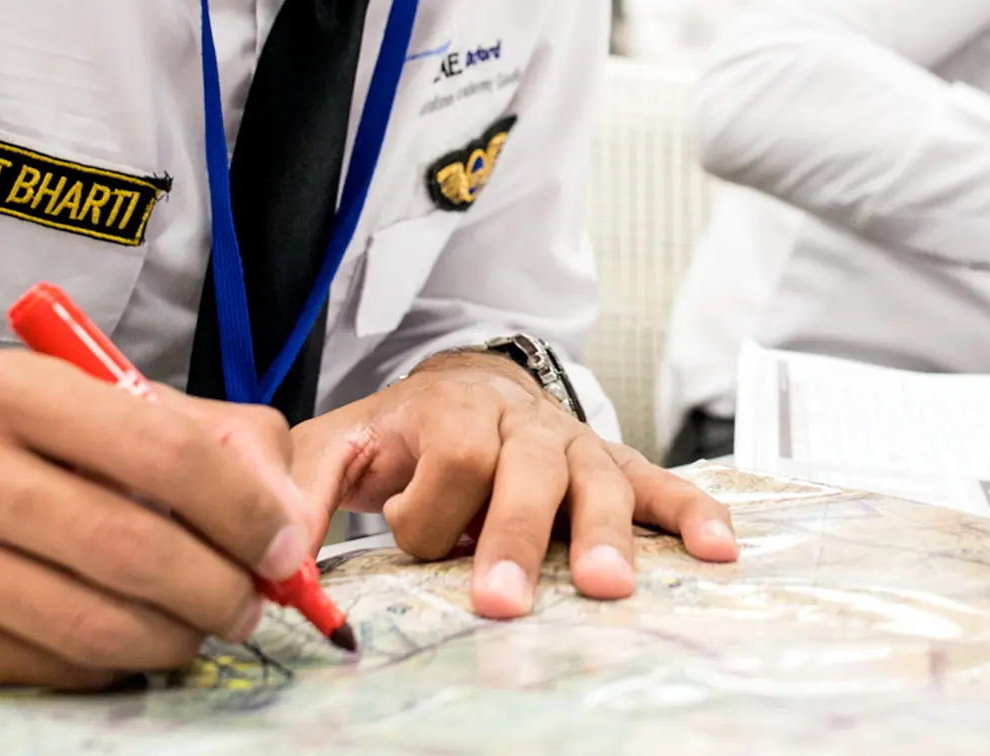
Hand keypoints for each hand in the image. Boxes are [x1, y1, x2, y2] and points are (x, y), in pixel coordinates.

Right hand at [0, 352, 315, 689]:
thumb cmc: (8, 449)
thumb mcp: (101, 409)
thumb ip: (213, 440)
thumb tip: (290, 518)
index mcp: (13, 388)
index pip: (166, 451)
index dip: (244, 510)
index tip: (283, 549)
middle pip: (135, 548)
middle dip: (218, 588)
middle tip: (253, 606)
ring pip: (96, 621)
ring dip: (175, 636)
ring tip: (201, 628)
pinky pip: (52, 664)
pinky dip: (113, 663)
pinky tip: (127, 642)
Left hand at [291, 350, 736, 618]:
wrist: (459, 388)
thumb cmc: (398, 436)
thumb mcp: (335, 448)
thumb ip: (299, 495)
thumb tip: (271, 561)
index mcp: (452, 410)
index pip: (453, 454)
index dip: (433, 506)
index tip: (409, 539)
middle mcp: (522, 420)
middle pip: (528, 468)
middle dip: (515, 535)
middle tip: (503, 600)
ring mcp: (573, 441)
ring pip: (597, 478)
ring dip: (602, 534)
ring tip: (605, 589)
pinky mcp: (612, 463)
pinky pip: (657, 483)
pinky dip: (689, 512)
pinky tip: (718, 548)